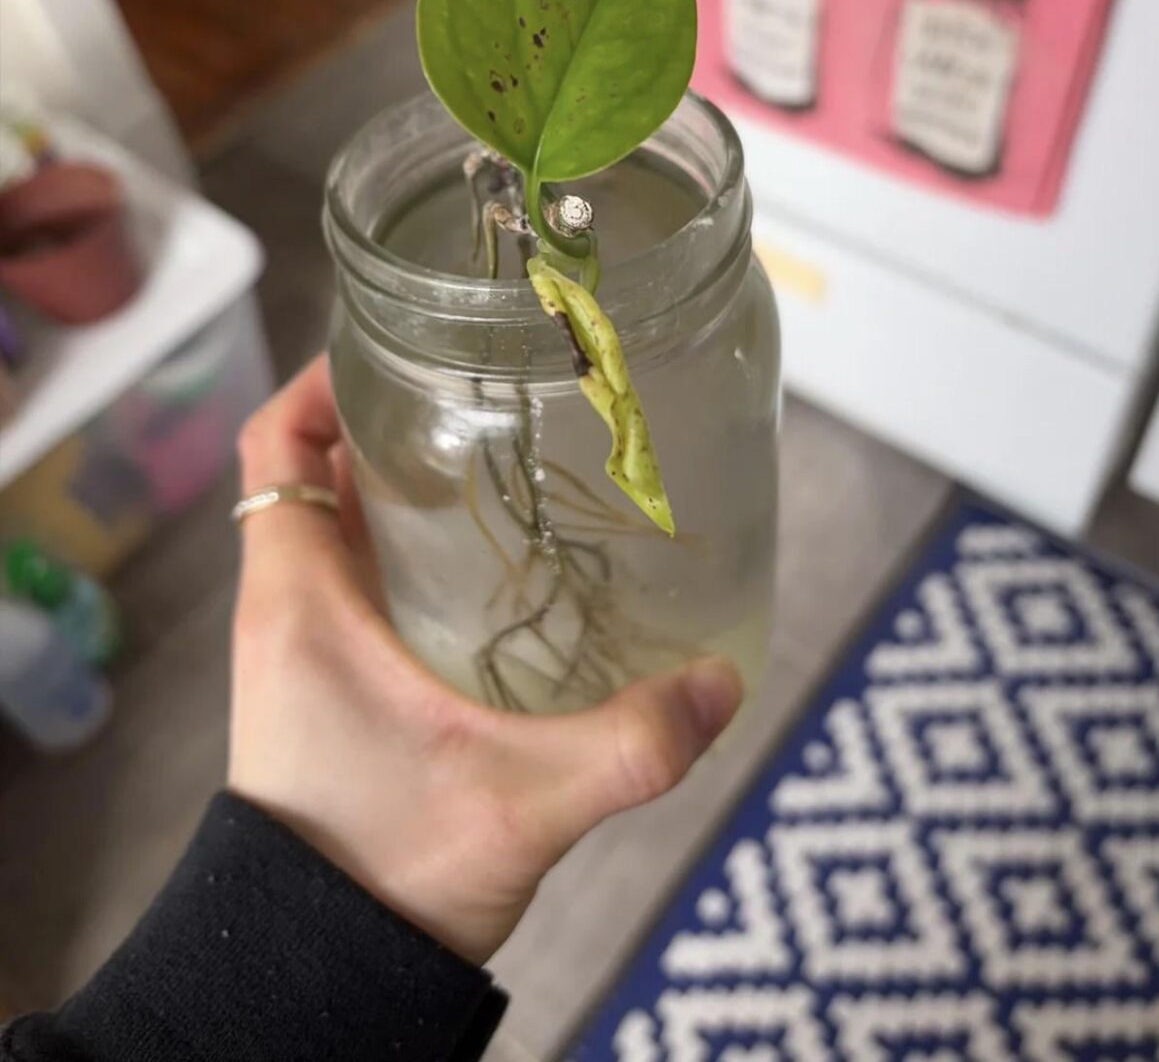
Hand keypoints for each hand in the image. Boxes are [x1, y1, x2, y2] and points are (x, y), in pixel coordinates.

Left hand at [228, 356, 742, 964]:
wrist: (327, 975)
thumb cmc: (378, 875)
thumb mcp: (516, 801)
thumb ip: (628, 744)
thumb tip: (722, 683)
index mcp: (298, 599)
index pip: (276, 442)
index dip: (323, 376)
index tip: (395, 342)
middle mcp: (294, 609)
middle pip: (323, 469)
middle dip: (395, 422)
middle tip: (487, 395)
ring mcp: (314, 651)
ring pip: (351, 529)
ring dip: (411, 490)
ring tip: (507, 462)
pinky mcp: (344, 691)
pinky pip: (372, 588)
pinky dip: (421, 558)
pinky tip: (505, 572)